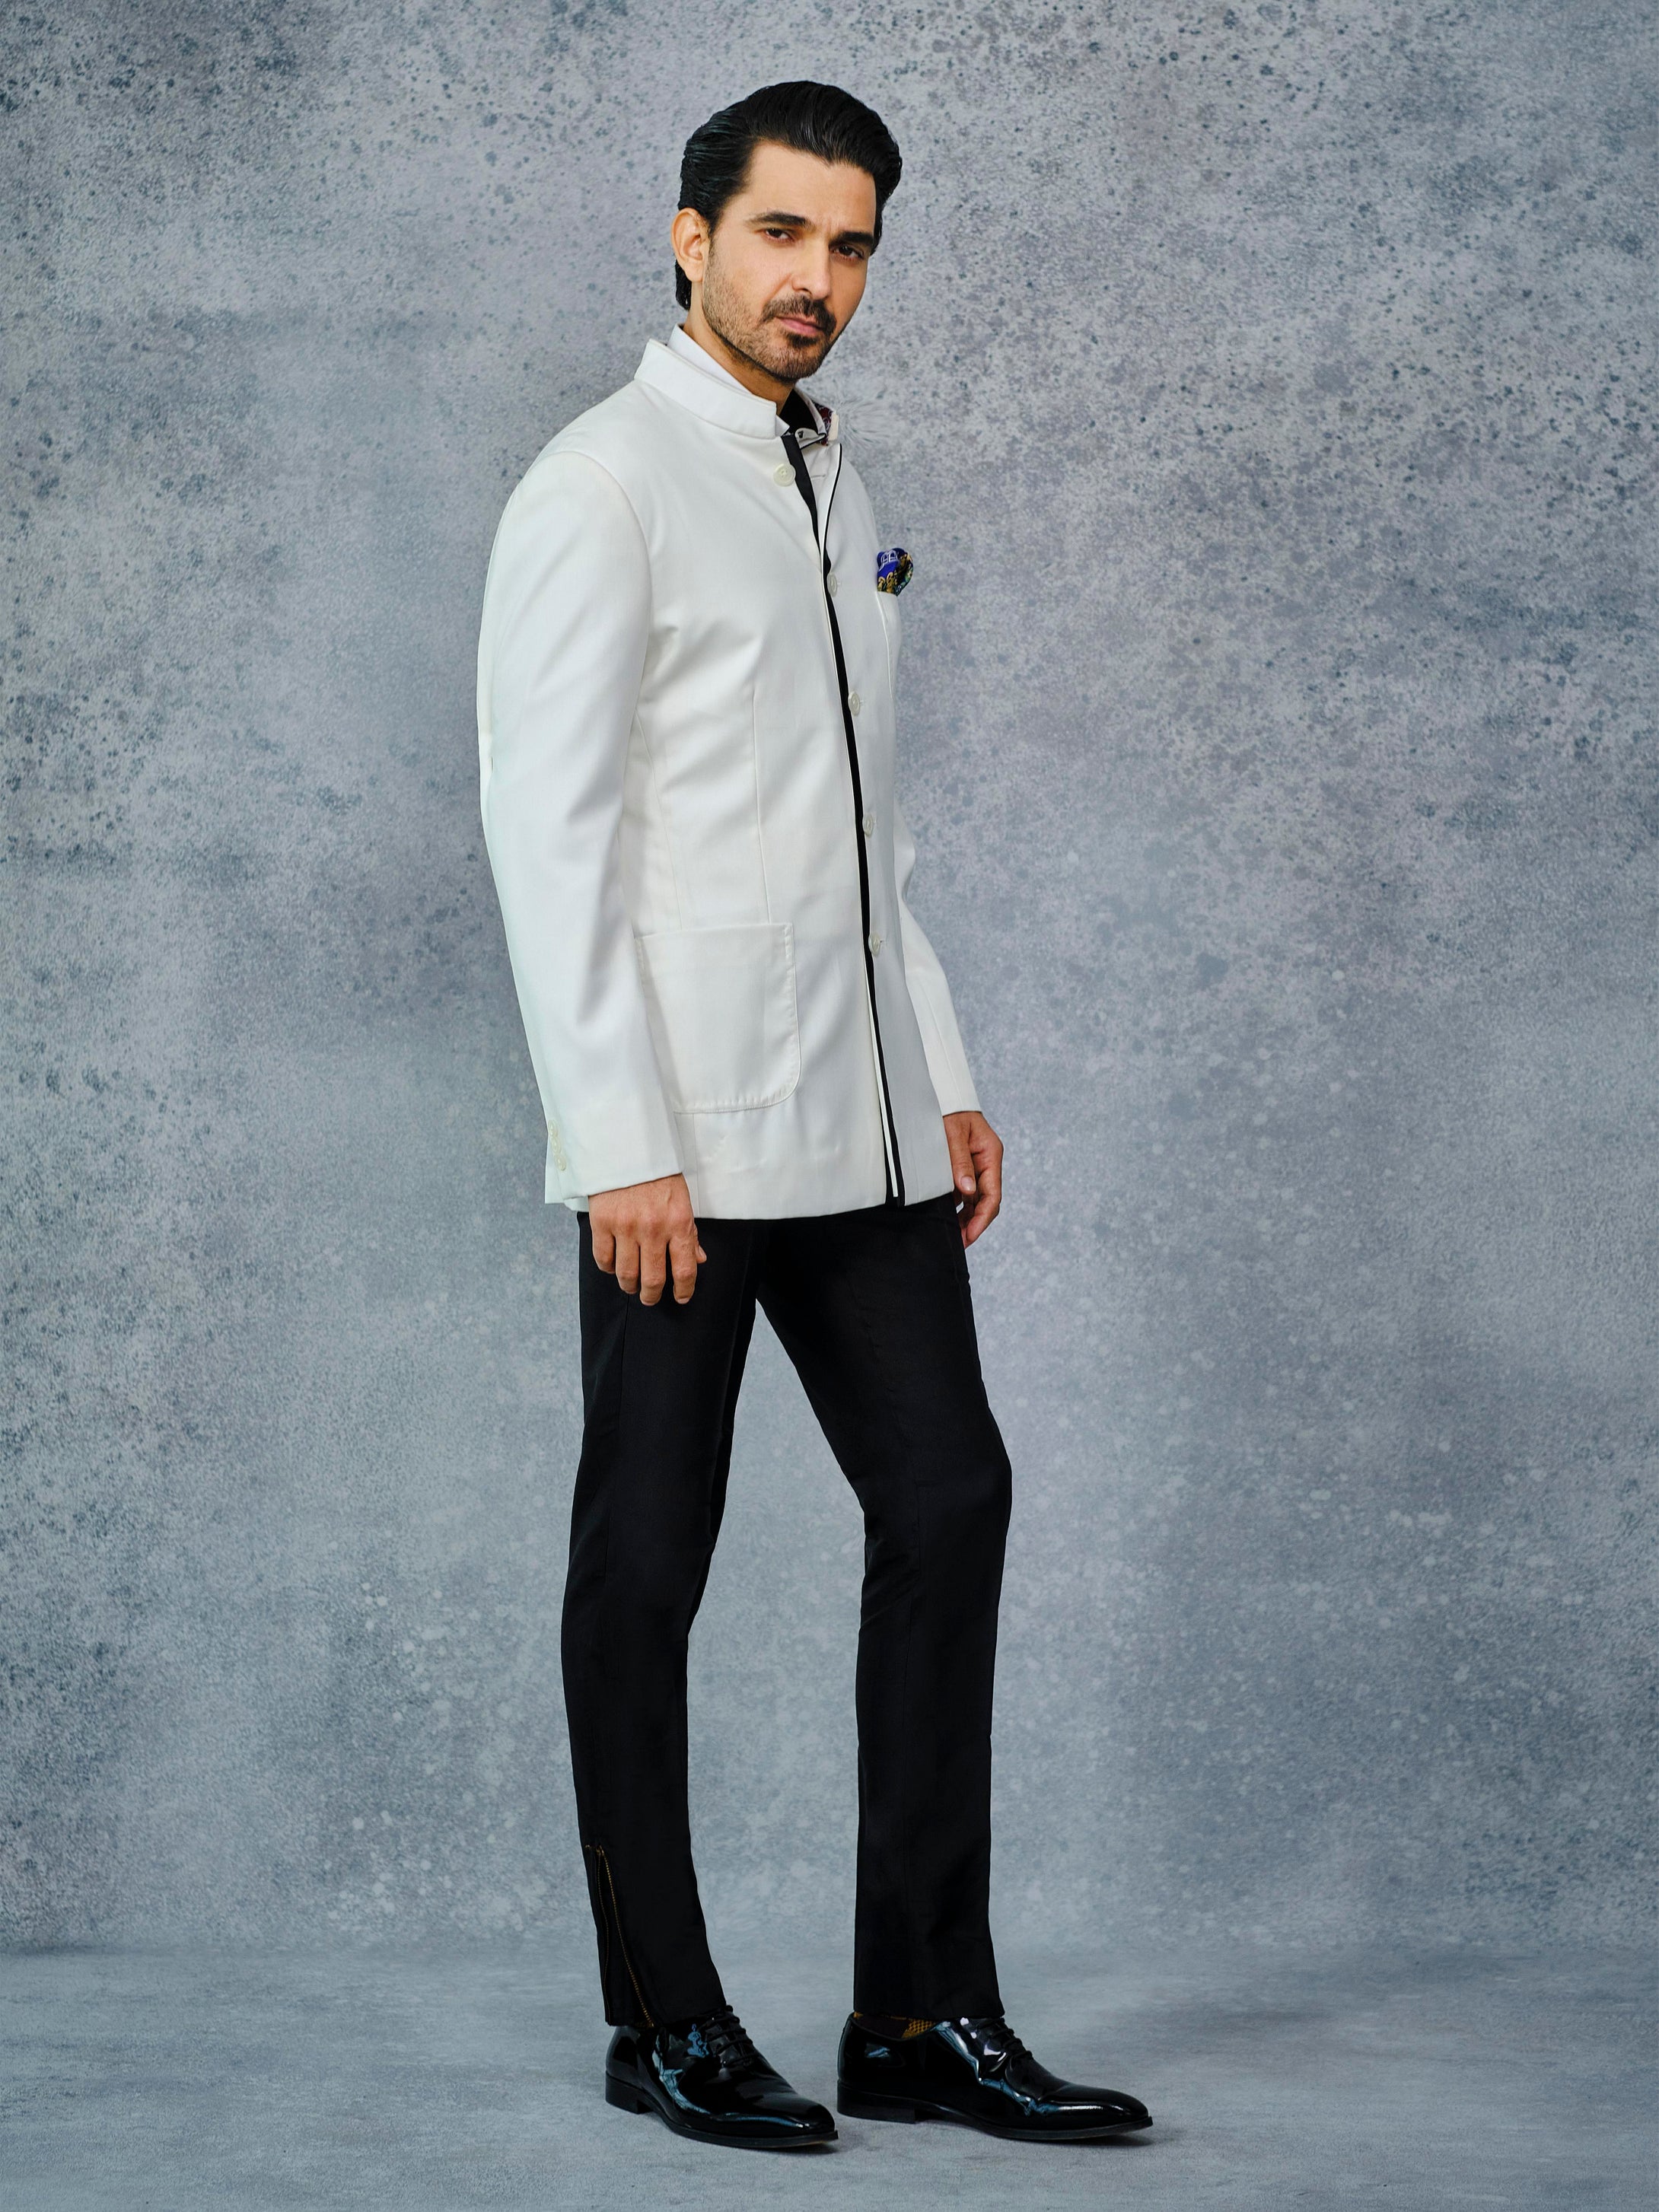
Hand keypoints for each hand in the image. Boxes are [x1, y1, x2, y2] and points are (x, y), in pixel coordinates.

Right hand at [589, 1173, 705, 1304]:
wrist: (627, 1146)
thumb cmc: (658, 1173)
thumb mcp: (682, 1199)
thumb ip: (688, 1232)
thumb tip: (697, 1259)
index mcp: (678, 1222)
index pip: (685, 1269)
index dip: (684, 1289)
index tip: (681, 1296)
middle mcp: (653, 1228)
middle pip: (653, 1279)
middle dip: (652, 1295)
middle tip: (650, 1297)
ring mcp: (626, 1227)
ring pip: (626, 1274)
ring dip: (629, 1286)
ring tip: (631, 1285)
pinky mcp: (602, 1222)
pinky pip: (603, 1258)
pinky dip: (608, 1268)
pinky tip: (613, 1266)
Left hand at [943, 1110, 1002, 1248]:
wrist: (942, 1097)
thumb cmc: (948, 1111)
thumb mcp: (952, 1135)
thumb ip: (960, 1162)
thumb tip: (967, 1191)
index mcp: (991, 1155)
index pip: (992, 1195)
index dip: (982, 1218)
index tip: (970, 1235)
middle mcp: (987, 1163)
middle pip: (986, 1201)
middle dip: (974, 1224)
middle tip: (960, 1242)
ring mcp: (976, 1166)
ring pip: (975, 1200)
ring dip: (966, 1219)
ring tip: (954, 1236)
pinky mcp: (964, 1168)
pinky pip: (964, 1192)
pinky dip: (957, 1207)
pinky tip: (947, 1218)